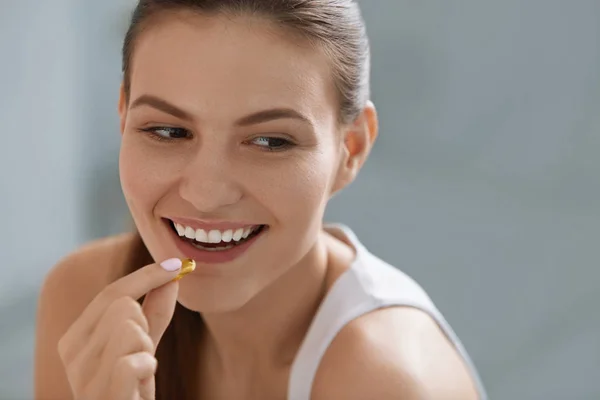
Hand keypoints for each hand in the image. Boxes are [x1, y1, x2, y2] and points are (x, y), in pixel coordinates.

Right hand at [57, 258, 183, 399]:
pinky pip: (135, 360)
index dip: (146, 276)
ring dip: (146, 348)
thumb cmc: (131, 387)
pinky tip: (139, 386)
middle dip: (144, 325)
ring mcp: (83, 377)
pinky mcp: (103, 394)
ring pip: (130, 327)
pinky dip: (147, 368)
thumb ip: (153, 311)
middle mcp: (72, 354)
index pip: (111, 293)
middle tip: (141, 353)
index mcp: (75, 338)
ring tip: (139, 371)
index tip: (175, 265)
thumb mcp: (143, 345)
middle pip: (123, 305)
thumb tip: (172, 275)